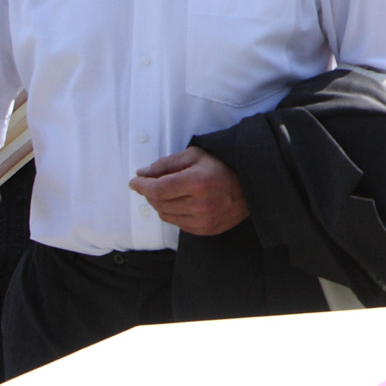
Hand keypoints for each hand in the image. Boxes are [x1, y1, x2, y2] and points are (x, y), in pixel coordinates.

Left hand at [129, 147, 248, 235]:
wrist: (250, 186)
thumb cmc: (222, 166)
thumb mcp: (195, 155)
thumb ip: (166, 163)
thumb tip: (143, 173)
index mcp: (197, 182)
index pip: (157, 189)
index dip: (141, 186)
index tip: (135, 182)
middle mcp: (200, 205)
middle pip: (158, 203)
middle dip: (150, 193)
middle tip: (151, 183)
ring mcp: (203, 220)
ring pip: (165, 215)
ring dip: (160, 204)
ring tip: (167, 192)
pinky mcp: (205, 230)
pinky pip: (177, 224)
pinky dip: (173, 213)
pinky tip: (180, 202)